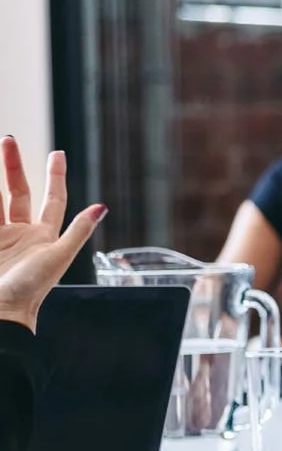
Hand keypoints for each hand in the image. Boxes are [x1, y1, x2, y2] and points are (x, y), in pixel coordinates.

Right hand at [0, 138, 105, 331]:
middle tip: (7, 139)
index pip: (52, 198)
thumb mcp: (58, 257)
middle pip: (17, 191)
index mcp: (44, 235)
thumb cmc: (31, 289)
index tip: (57, 153)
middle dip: (12, 165)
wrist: (1, 311)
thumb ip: (78, 231)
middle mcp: (21, 233)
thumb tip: (102, 206)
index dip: (55, 176)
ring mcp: (0, 238)